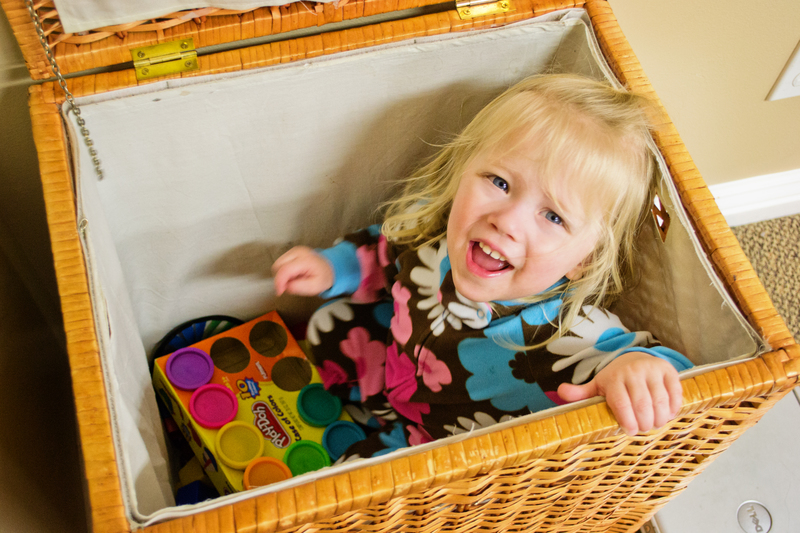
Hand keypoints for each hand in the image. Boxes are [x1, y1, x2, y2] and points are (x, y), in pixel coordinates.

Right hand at [272, 246, 333, 295]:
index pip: (285, 269)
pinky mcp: (292, 252)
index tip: (280, 292)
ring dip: (282, 275)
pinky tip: (294, 274)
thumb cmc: (323, 277)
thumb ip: (299, 287)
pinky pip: (281, 262)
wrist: (329, 267)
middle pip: (278, 266)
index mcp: (305, 260)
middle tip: (291, 285)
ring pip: (278, 264)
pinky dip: (284, 271)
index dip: (279, 282)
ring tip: (294, 279)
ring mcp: (294, 250)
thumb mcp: (314, 287)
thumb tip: (286, 286)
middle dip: (281, 278)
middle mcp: (298, 252)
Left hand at [556, 351, 681, 435]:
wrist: (635, 358)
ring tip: (655, 423)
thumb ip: (580, 393)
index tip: (631, 431)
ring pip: (660, 401)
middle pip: (642, 405)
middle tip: (644, 429)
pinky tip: (668, 414)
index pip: (621, 403)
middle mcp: (633, 371)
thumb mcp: (597, 385)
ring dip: (660, 418)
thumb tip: (561, 392)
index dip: (627, 421)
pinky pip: (675, 393)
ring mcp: (652, 370)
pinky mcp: (668, 370)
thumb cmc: (615, 379)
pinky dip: (673, 408)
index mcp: (614, 378)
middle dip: (644, 423)